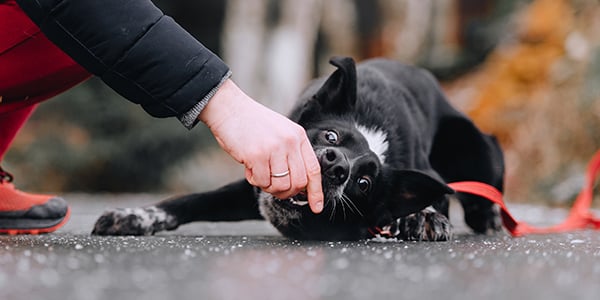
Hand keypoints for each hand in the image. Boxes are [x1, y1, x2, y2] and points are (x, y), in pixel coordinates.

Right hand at [199, 79, 323, 212]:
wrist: (229, 108)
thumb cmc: (252, 124)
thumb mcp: (280, 132)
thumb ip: (291, 154)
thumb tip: (298, 184)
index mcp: (298, 136)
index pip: (314, 169)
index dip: (316, 192)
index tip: (316, 207)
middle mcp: (290, 142)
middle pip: (298, 182)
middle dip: (287, 192)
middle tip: (274, 187)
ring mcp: (274, 148)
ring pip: (280, 185)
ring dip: (268, 187)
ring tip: (259, 174)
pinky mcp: (257, 155)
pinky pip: (261, 182)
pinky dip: (254, 180)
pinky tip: (248, 167)